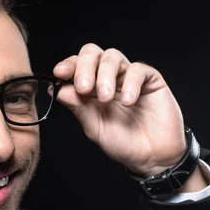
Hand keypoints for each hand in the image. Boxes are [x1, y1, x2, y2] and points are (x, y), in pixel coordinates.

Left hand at [53, 43, 186, 175]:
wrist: (153, 157)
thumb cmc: (124, 143)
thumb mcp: (95, 128)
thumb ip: (78, 108)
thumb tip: (56, 90)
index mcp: (91, 88)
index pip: (75, 66)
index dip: (67, 66)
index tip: (59, 73)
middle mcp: (108, 78)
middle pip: (92, 53)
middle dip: (84, 66)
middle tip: (83, 87)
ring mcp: (129, 77)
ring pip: (112, 56)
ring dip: (105, 75)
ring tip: (105, 98)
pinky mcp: (151, 79)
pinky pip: (138, 70)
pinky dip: (131, 83)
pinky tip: (128, 102)